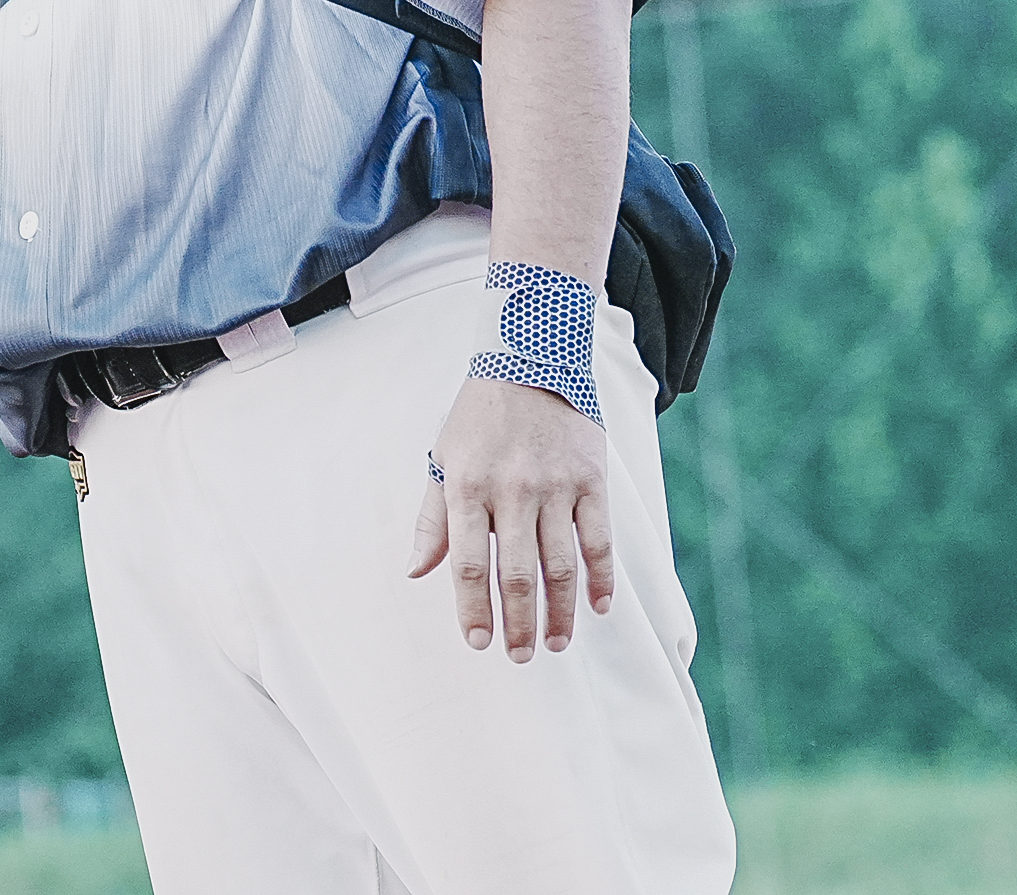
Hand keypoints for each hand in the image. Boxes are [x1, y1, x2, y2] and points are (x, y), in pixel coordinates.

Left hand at [408, 376, 613, 658]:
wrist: (531, 359)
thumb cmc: (478, 417)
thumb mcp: (442, 458)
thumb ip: (431, 520)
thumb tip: (416, 572)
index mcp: (468, 486)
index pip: (469, 564)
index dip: (473, 609)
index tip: (479, 642)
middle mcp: (512, 489)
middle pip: (517, 574)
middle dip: (519, 623)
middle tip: (519, 656)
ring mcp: (556, 485)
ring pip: (561, 564)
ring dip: (560, 612)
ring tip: (554, 644)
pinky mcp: (591, 479)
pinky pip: (599, 539)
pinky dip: (601, 578)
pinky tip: (599, 607)